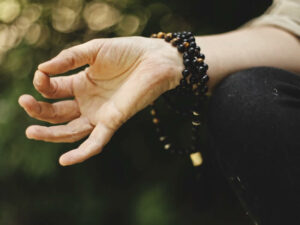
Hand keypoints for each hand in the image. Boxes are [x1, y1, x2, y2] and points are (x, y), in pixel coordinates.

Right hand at [18, 36, 182, 165]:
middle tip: (24, 103)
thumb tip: (42, 68)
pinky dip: (82, 153)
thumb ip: (69, 59)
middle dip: (39, 111)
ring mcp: (99, 114)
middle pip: (57, 113)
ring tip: (30, 132)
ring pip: (70, 130)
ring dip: (50, 134)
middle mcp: (88, 102)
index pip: (53, 90)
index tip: (40, 76)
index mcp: (81, 84)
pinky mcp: (113, 121)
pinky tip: (64, 160)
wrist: (154, 59)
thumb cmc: (127, 52)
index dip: (43, 85)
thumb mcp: (94, 51)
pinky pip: (96, 141)